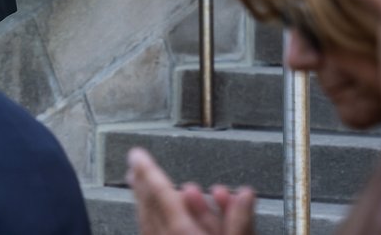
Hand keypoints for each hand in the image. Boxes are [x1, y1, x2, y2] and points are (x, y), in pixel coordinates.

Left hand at [127, 147, 254, 234]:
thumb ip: (241, 222)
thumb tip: (246, 193)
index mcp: (183, 233)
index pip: (162, 195)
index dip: (148, 171)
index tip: (136, 154)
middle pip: (149, 208)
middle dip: (142, 184)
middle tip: (135, 165)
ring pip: (147, 222)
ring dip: (144, 201)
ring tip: (139, 183)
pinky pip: (151, 234)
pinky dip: (150, 221)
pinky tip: (152, 216)